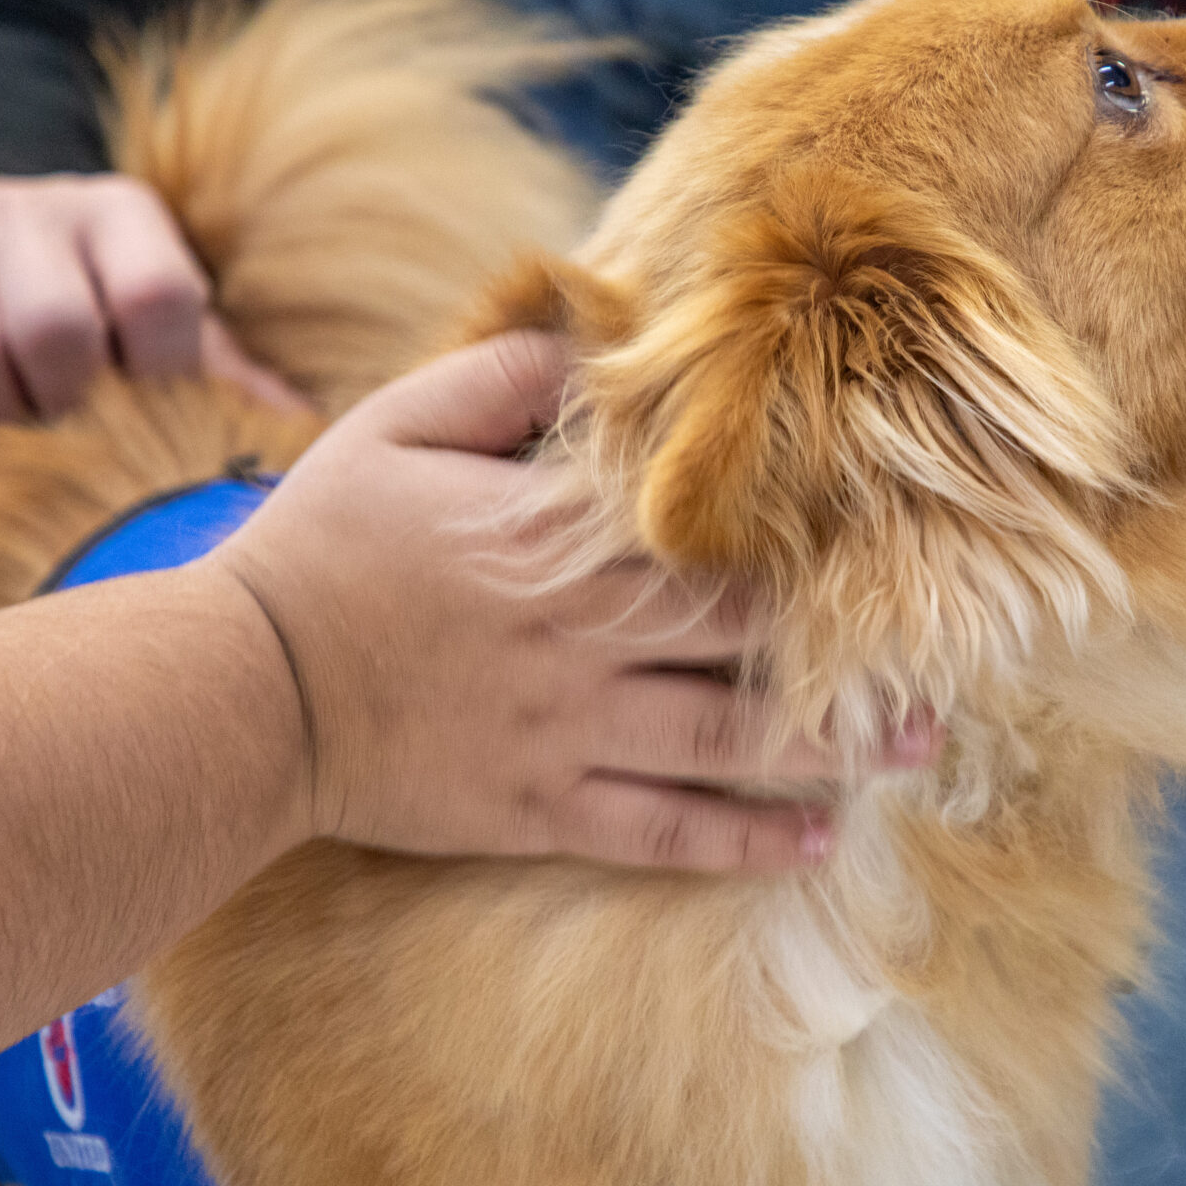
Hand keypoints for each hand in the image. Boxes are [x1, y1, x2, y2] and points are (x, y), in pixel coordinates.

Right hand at [0, 171, 304, 458]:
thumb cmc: (86, 300)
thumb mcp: (155, 310)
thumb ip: (226, 375)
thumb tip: (307, 444)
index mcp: (120, 218)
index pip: (157, 292)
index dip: (162, 373)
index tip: (157, 420)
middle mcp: (24, 217)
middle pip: (55, 327)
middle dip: (71, 410)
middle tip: (78, 452)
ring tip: (18, 456)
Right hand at [220, 331, 933, 871]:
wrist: (242, 689)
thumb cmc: (318, 545)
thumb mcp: (397, 426)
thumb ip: (502, 377)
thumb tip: (590, 342)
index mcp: (561, 538)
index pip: (712, 534)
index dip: (808, 541)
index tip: (888, 540)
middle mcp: (586, 637)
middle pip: (749, 641)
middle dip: (852, 648)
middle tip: (944, 653)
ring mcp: (569, 732)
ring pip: (728, 745)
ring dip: (832, 749)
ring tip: (914, 750)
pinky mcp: (540, 809)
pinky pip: (663, 833)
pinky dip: (743, 841)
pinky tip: (812, 843)